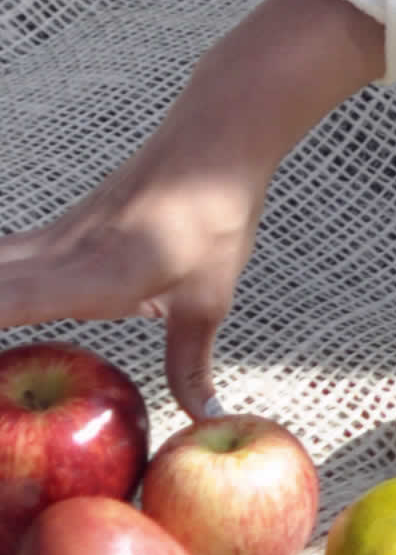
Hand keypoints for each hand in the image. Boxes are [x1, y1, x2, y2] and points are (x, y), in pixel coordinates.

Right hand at [0, 0, 385, 415]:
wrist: (215, 142)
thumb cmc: (214, 217)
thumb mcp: (208, 300)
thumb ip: (190, 362)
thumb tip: (203, 412)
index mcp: (97, 276)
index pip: (14, 301)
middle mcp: (64, 253)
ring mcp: (58, 235)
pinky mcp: (62, 226)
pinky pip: (9, 253)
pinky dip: (0, 270)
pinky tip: (8, 280)